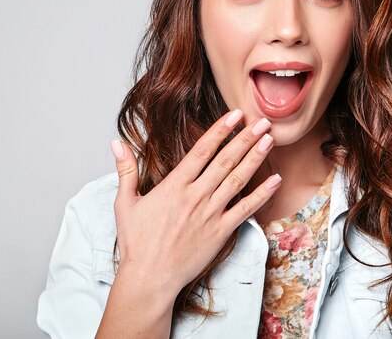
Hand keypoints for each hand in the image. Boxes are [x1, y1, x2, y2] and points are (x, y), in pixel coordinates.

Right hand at [109, 109, 280, 296]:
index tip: (235, 115)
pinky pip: (246, 210)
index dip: (221, 130)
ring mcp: (211, 214)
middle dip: (245, 138)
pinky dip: (262, 194)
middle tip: (262, 120)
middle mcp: (195, 196)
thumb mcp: (124, 202)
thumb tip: (116, 142)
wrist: (149, 278)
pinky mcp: (221, 232)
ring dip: (255, 158)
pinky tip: (275, 180)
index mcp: (174, 185)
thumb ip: (125, 169)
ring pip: (238, 179)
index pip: (202, 150)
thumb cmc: (136, 242)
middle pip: (225, 160)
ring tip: (270, 139)